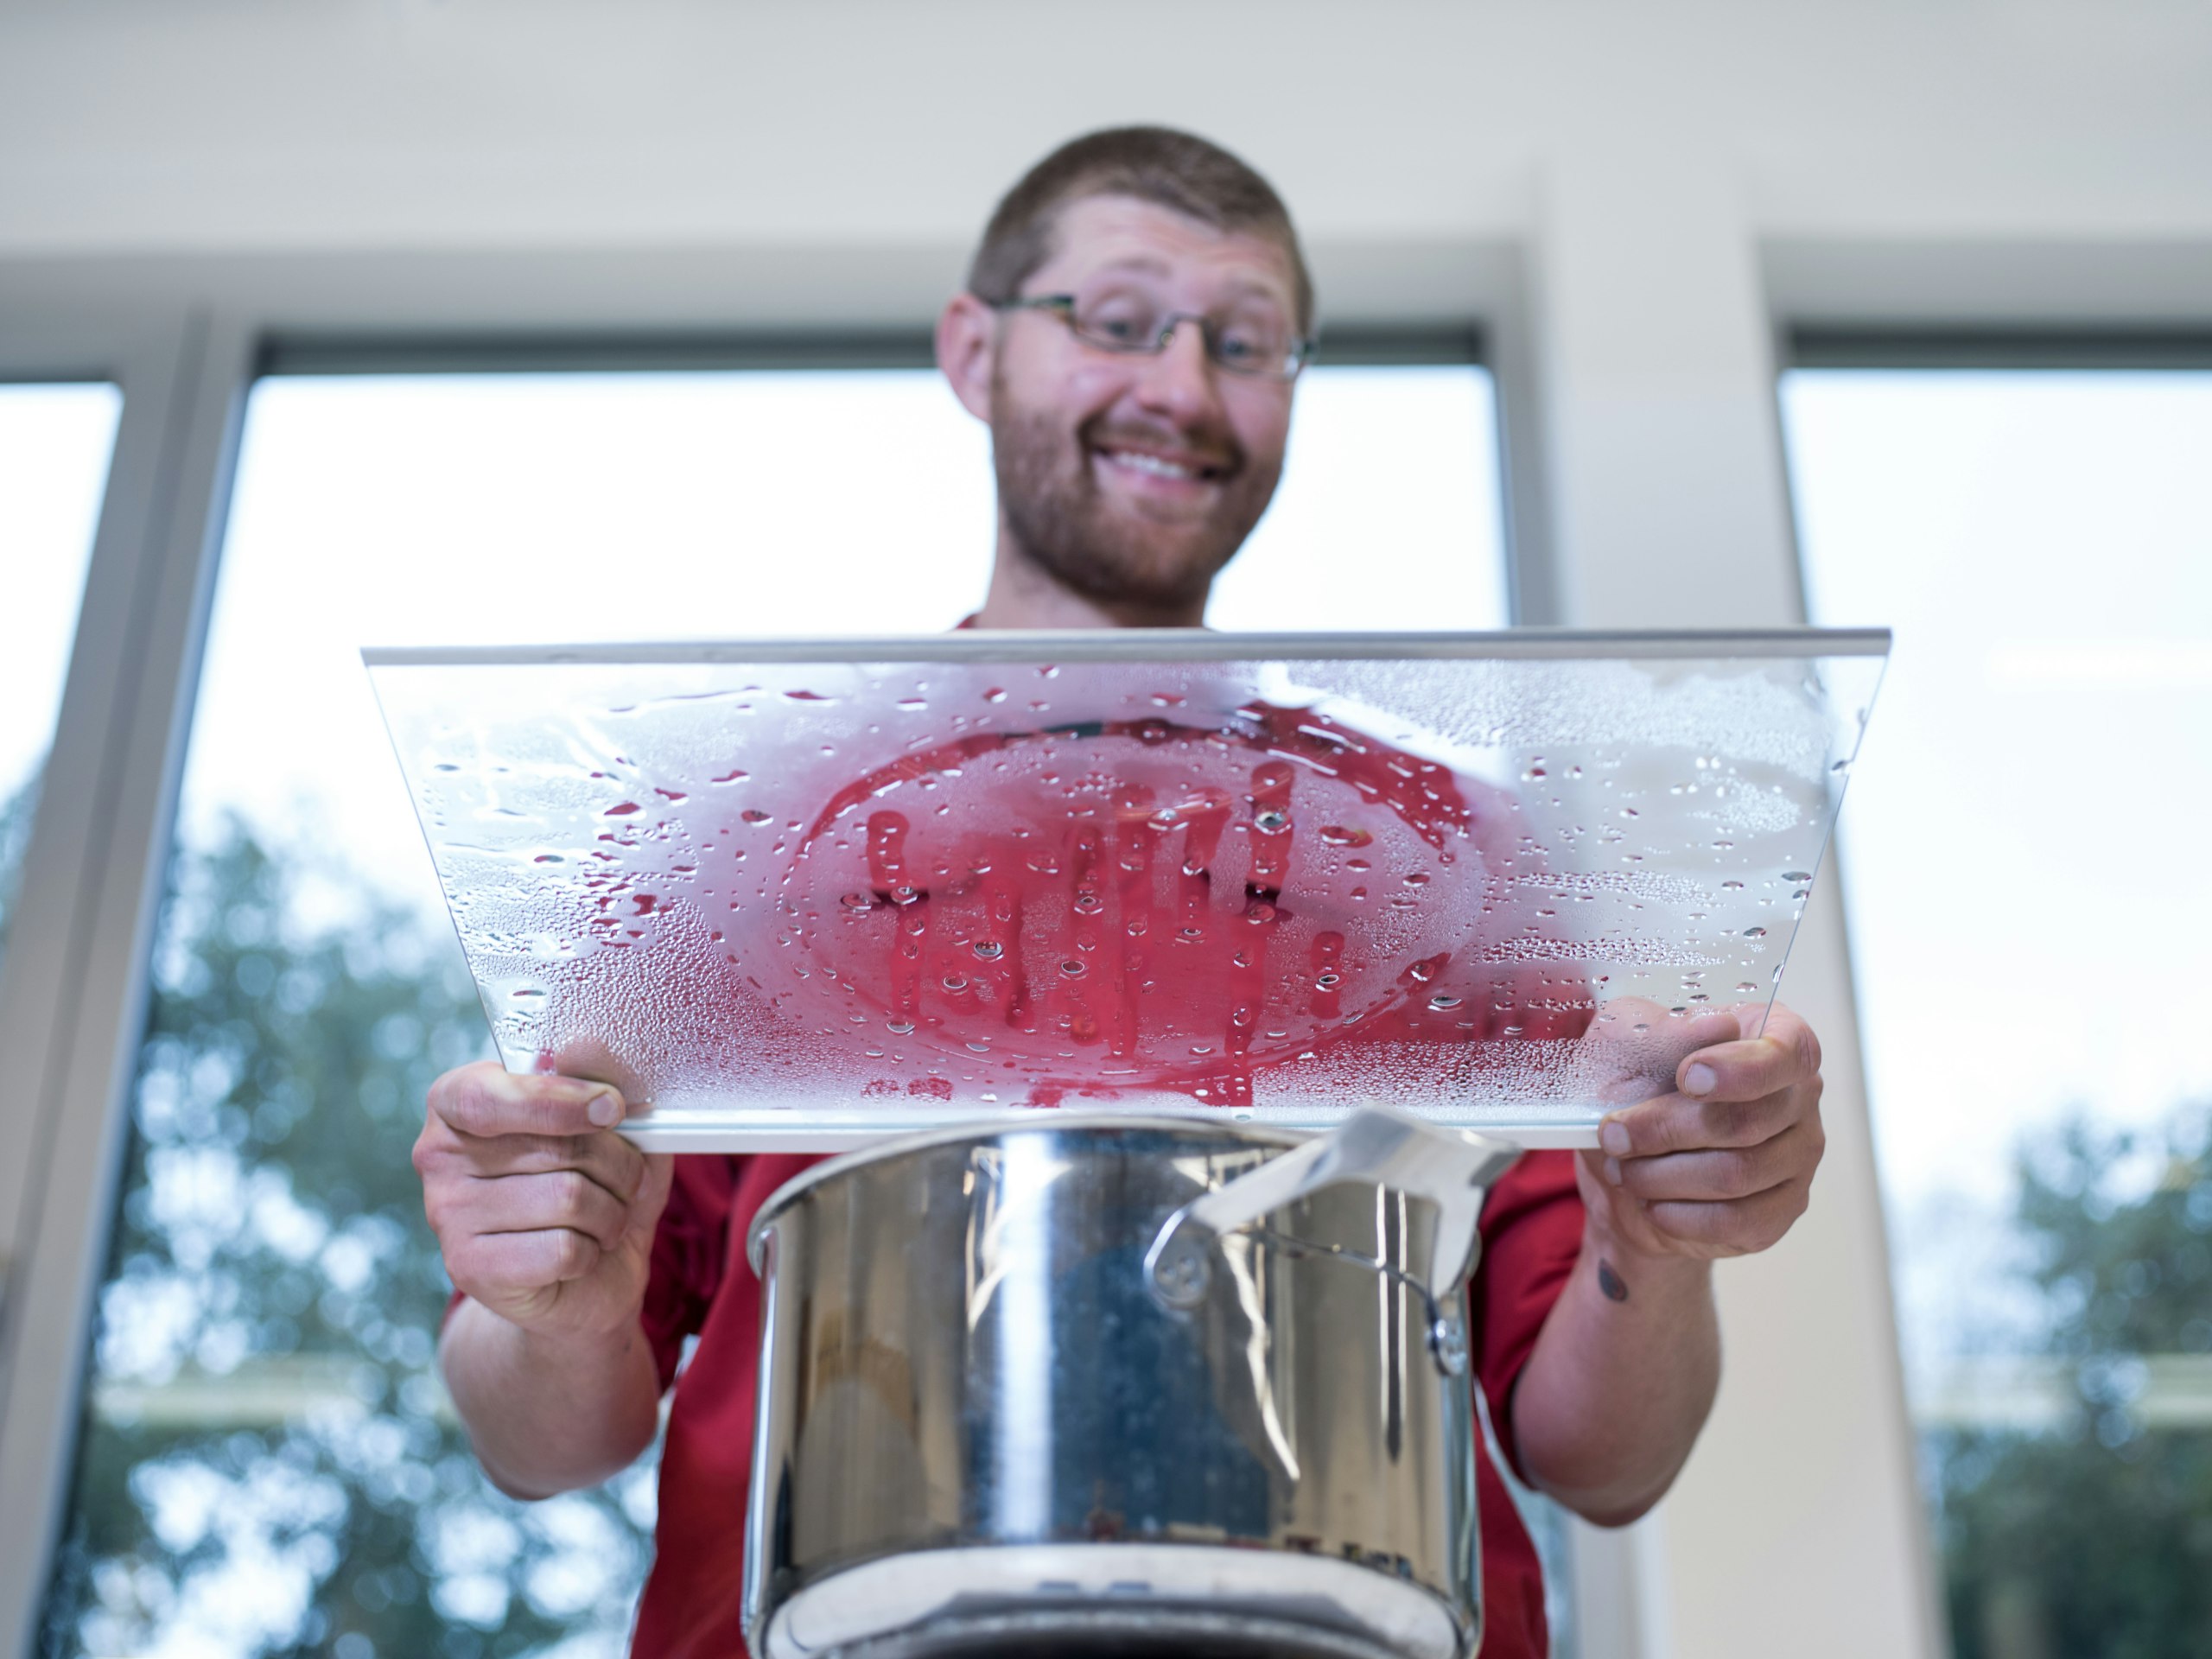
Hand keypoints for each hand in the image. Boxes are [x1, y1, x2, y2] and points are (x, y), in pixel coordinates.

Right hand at [414, 1061, 673, 1340]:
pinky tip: (583, 1253)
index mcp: (459, 1102)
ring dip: (613, 1211)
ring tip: (606, 1218)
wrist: (585, 1280)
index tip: (611, 1107)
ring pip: (568, 1199)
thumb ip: (602, 1087)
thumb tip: (592, 1055)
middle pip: (555, 1147)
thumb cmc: (594, 1185)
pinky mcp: (470, 1270)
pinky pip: (563, 1249)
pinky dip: (594, 1251)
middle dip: (617, 1165)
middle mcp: (439, 1156)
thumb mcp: (610, 1130)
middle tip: (626, 1180)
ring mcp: (447, 1216)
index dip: (556, 1099)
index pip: (488, 1094)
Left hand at [1577, 1003, 1825, 1261]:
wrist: (1625, 1154)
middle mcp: (1799, 1098)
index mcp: (1775, 1037)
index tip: (1685, 1077)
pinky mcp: (1780, 1209)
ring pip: (1737, 1175)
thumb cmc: (1632, 1079)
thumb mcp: (1626, 1039)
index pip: (1787, 1053)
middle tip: (1614, 1135)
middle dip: (1666, 1130)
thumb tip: (1714, 1026)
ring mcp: (1797, 1156)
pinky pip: (1737, 1221)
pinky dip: (1681, 1215)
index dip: (1740, 1069)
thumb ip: (1663, 1029)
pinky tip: (1650, 1202)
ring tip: (1622, 1169)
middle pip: (1748, 1122)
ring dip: (1663, 1176)